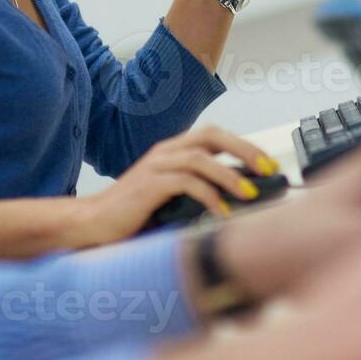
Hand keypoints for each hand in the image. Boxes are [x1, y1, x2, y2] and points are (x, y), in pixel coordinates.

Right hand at [71, 126, 279, 246]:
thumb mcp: (171, 199)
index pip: (214, 136)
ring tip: (251, 194)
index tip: (268, 164)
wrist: (92, 224)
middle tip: (268, 169)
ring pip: (201, 158)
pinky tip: (221, 212)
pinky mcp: (148, 185)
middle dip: (244, 150)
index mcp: (172, 150)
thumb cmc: (134, 215)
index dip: (243, 146)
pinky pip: (186, 183)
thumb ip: (197, 191)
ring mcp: (155, 166)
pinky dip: (209, 196)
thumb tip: (238, 197)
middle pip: (212, 136)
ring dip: (230, 176)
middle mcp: (165, 151)